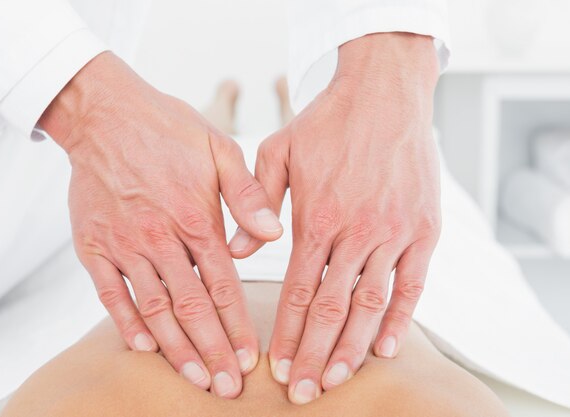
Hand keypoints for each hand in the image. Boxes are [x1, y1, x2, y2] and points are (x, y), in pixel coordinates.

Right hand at [39, 52, 282, 397]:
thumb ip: (248, 194)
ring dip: (176, 348)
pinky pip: (109, 292)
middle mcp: (161, 238)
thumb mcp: (219, 149)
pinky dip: (125, 322)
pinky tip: (144, 347)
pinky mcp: (92, 244)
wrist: (105, 113)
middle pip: (191, 307)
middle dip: (212, 351)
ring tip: (195, 379)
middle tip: (227, 387)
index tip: (250, 359)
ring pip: (153, 308)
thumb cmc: (168, 129)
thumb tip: (275, 235)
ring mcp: (124, 244)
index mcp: (196, 218)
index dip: (238, 327)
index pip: (224, 287)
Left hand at [233, 33, 440, 403]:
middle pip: (331, 309)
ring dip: (353, 348)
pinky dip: (402, 319)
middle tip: (302, 392)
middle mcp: (356, 232)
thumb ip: (254, 202)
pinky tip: (387, 348)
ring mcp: (394, 233)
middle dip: (313, 355)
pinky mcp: (424, 229)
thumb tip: (234, 249)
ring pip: (371, 304)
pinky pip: (413, 284)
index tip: (275, 366)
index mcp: (317, 218)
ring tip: (336, 380)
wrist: (384, 93)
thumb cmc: (326, 122)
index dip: (285, 333)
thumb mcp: (277, 152)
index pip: (297, 291)